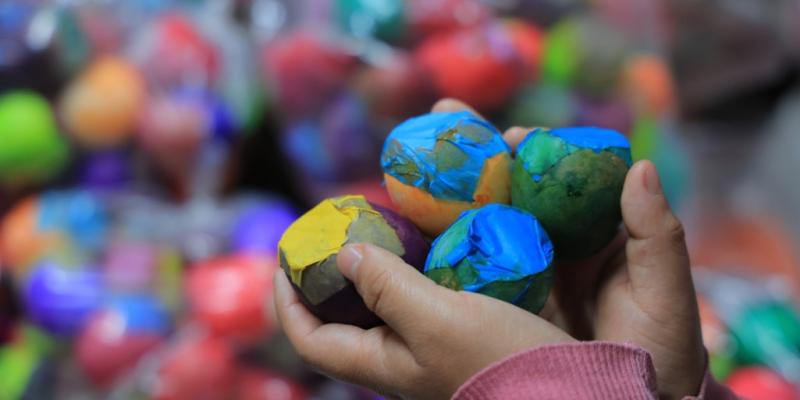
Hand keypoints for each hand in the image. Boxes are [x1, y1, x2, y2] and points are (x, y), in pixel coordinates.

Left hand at [274, 244, 574, 399]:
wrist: (567, 389)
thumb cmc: (496, 362)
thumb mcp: (437, 320)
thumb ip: (387, 286)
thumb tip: (342, 255)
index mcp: (380, 362)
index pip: (310, 338)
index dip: (288, 300)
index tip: (286, 256)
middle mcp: (398, 355)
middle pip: (343, 315)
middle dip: (330, 273)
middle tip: (335, 230)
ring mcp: (429, 343)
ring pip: (384, 299)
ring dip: (375, 262)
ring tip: (377, 224)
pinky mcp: (460, 329)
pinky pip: (424, 290)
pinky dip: (417, 262)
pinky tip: (430, 236)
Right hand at [435, 99, 705, 398]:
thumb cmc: (659, 356)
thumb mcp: (664, 296)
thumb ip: (656, 235)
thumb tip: (641, 167)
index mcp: (588, 238)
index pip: (553, 183)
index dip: (529, 154)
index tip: (508, 134)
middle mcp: (549, 251)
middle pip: (505, 193)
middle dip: (474, 156)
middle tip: (444, 119)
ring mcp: (520, 278)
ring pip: (477, 225)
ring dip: (446, 192)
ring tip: (414, 160)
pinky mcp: (496, 305)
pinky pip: (464, 268)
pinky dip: (438, 243)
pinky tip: (411, 224)